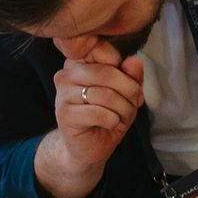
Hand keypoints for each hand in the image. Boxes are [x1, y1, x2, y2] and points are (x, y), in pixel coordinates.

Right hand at [49, 38, 145, 175]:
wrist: (91, 146)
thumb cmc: (108, 115)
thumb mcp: (126, 93)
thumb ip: (131, 75)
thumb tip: (133, 61)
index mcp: (80, 62)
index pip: (103, 50)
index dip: (125, 70)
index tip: (131, 84)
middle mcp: (67, 74)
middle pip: (107, 73)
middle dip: (130, 90)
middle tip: (135, 103)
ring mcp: (62, 94)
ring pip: (105, 94)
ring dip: (123, 108)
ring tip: (122, 116)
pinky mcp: (64, 114)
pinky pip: (99, 113)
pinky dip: (113, 120)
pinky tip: (109, 124)